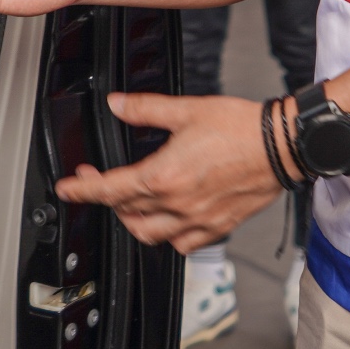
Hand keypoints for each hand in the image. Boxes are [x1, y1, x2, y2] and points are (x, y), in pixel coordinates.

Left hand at [53, 92, 285, 250]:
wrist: (282, 146)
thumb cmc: (241, 128)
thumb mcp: (187, 110)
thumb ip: (146, 109)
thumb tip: (118, 104)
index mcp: (165, 176)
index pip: (110, 189)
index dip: (83, 190)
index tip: (68, 189)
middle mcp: (178, 205)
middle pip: (126, 212)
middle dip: (107, 198)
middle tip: (99, 182)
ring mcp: (198, 221)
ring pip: (150, 235)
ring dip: (133, 221)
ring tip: (128, 205)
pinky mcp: (218, 228)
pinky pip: (182, 244)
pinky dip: (168, 236)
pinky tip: (168, 222)